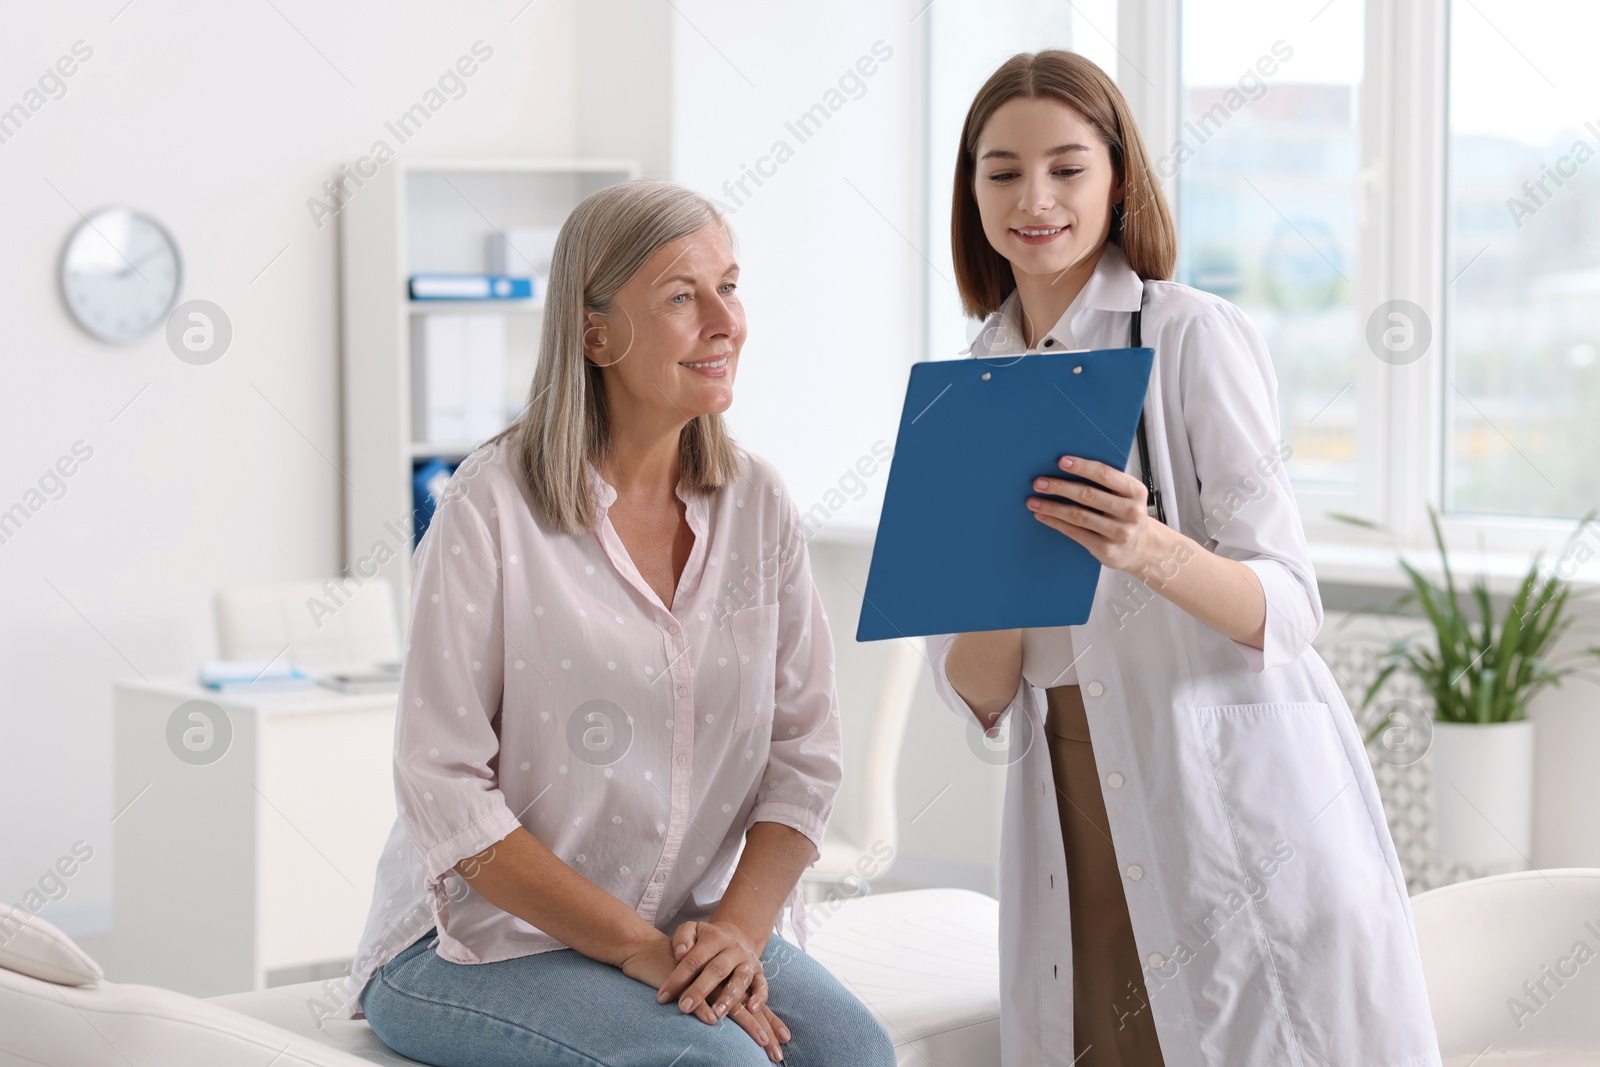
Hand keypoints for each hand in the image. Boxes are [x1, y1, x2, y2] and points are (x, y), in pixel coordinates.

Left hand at [662, 920, 788, 1058]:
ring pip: (740, 979)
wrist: (737, 935)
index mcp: (715, 937)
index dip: (678, 978)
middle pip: (717, 970)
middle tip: (683, 1008)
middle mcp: (733, 949)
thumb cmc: (707, 939)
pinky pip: (763, 986)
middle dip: (700, 990)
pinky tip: (751, 1010)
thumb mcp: (693, 929)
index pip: (694, 959)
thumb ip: (683, 937)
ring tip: (715, 1015)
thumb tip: (679, 953)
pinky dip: (760, 998)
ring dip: (728, 998)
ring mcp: (748, 961)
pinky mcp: (759, 973)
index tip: (663, 996)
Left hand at [1027, 456, 1171, 575]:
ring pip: (1078, 515)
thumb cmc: (1128, 515)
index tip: (1061, 461)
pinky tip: (1043, 515)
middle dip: (1060, 487)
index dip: (1082, 467)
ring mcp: (1118, 532)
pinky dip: (1055, 522)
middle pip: (1088, 495)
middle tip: (1039, 483)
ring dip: (1052, 507)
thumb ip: (1106, 482)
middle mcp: (1130, 511)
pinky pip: (1075, 532)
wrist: (1144, 547)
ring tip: (1034, 501)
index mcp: (1135, 491)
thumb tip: (1067, 466)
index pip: (1105, 474)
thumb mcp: (1127, 494)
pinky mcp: (1106, 549)